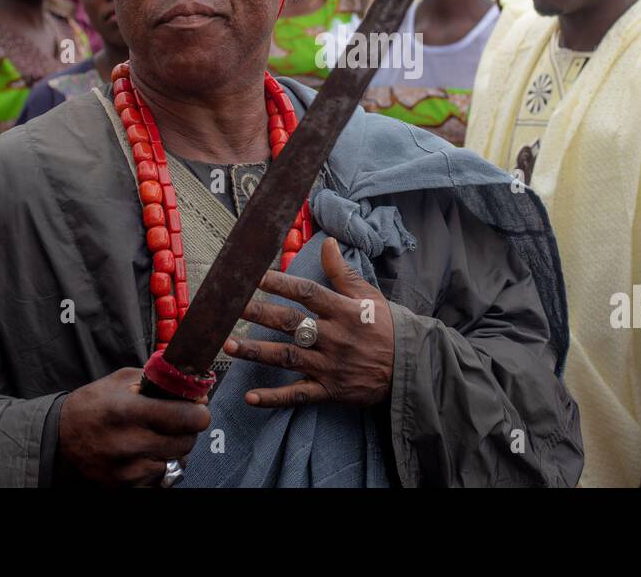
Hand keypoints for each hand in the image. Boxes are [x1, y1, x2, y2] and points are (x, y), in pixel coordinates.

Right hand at [58, 367, 209, 486]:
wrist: (61, 436)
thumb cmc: (94, 404)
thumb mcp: (122, 380)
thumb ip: (159, 382)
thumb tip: (194, 393)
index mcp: (129, 411)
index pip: (185, 416)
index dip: (199, 412)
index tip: (199, 408)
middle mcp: (129, 443)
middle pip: (185, 442)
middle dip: (189, 430)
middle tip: (181, 421)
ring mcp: (126, 469)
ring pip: (176, 463)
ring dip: (176, 450)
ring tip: (161, 437)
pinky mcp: (123, 486)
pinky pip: (160, 480)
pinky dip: (161, 467)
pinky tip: (150, 454)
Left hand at [224, 237, 393, 408]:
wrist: (411, 367)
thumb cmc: (387, 327)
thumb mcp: (368, 296)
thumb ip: (343, 272)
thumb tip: (328, 242)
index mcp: (343, 311)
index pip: (307, 293)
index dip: (281, 283)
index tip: (255, 276)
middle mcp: (333, 337)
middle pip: (290, 323)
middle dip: (259, 314)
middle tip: (230, 307)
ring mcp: (330, 365)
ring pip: (288, 357)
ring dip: (257, 352)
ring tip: (229, 346)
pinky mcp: (330, 390)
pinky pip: (299, 395)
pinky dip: (275, 398)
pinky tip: (250, 398)